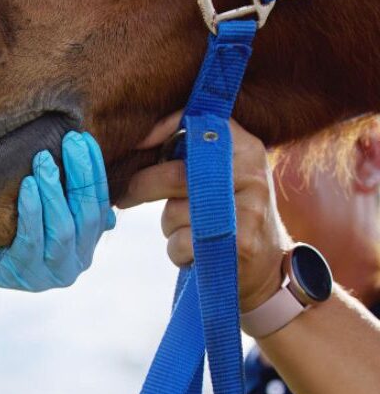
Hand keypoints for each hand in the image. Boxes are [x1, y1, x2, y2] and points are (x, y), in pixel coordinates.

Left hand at [0, 131, 115, 324]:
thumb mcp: (32, 202)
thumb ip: (59, 185)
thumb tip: (85, 147)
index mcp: (83, 244)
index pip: (98, 204)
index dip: (93, 170)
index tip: (83, 138)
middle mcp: (73, 264)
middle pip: (87, 216)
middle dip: (80, 174)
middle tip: (69, 141)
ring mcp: (49, 275)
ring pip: (63, 230)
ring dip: (54, 191)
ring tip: (42, 159)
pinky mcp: (21, 276)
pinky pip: (32, 241)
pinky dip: (32, 211)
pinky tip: (27, 185)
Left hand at [118, 113, 290, 311]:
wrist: (267, 269)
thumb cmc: (227, 215)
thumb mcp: (221, 175)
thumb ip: (190, 156)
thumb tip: (134, 143)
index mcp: (245, 147)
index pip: (198, 124)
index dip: (160, 130)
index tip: (137, 144)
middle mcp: (251, 173)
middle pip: (176, 174)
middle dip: (143, 186)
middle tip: (125, 197)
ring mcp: (248, 209)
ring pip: (175, 213)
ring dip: (168, 227)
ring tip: (190, 232)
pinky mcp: (239, 244)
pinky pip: (182, 243)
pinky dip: (178, 251)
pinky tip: (198, 253)